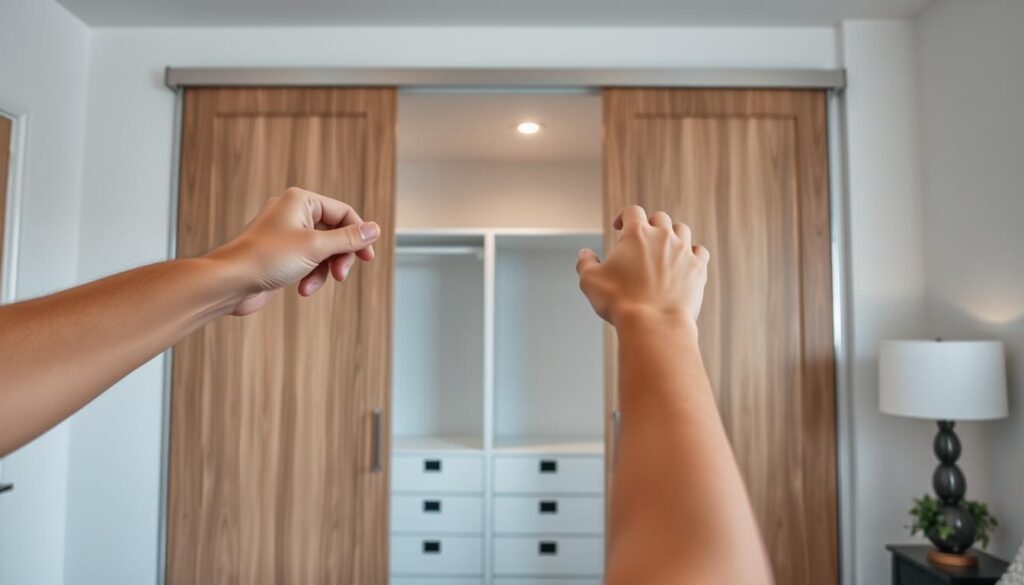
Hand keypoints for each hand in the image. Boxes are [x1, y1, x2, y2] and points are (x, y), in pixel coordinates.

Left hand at [207, 187, 380, 315]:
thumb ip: (348, 239)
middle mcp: (294, 214)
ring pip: (324, 252)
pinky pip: (310, 263)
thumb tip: (374, 229)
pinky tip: (303, 289)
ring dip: (324, 271)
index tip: (367, 257)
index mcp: (301, 201)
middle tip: (342, 274)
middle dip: (339, 257)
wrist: (230, 283)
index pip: (344, 213)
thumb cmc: (265, 258)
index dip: (359, 235)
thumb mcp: (316, 247)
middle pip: (336, 233)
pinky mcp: (282, 255)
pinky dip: (311, 276)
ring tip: (312, 284)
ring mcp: (288, 235)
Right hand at [576, 205, 709, 327]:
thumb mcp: (590, 281)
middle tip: (642, 241)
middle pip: (659, 218)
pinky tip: (685, 262)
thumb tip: (585, 254)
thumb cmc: (620, 302)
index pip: (632, 211)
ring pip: (682, 230)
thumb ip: (585, 263)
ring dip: (672, 235)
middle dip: (649, 226)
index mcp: (636, 233)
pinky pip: (700, 251)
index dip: (623, 216)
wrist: (654, 324)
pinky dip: (692, 253)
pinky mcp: (698, 268)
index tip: (619, 227)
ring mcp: (683, 251)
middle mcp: (663, 236)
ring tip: (665, 249)